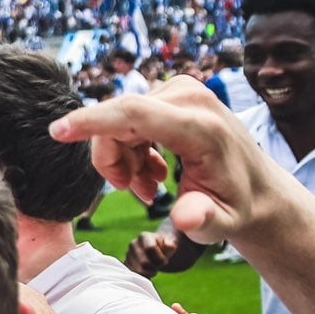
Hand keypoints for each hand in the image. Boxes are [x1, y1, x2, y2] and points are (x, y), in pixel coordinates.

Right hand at [51, 81, 281, 248]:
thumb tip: (185, 218)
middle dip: (112, 159)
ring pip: (121, 119)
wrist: (258, 188)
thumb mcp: (223, 223)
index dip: (91, 121)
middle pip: (119, 120)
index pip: (132, 113)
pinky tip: (153, 169)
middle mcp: (190, 99)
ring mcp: (182, 90)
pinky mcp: (175, 91)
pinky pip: (131, 115)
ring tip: (150, 186)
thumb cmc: (237, 207)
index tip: (57, 132)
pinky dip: (132, 145)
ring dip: (124, 156)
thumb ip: (201, 219)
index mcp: (201, 128)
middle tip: (136, 192)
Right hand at [123, 230, 177, 278]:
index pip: (150, 248)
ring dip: (149, 273)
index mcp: (144, 236)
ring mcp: (128, 254)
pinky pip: (133, 274)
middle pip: (144, 262)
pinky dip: (142, 276)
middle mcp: (134, 244)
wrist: (155, 249)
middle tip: (159, 266)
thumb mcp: (171, 242)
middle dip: (155, 267)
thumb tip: (170, 246)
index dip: (160, 258)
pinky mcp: (126, 263)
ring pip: (138, 270)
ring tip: (153, 269)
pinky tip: (147, 272)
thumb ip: (171, 243)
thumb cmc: (164, 246)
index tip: (165, 261)